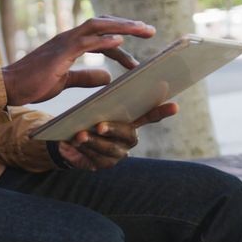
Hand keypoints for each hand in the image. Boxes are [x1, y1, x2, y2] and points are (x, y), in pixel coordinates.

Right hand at [2, 16, 154, 106]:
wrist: (10, 87)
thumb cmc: (33, 84)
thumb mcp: (65, 81)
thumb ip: (86, 77)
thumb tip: (108, 77)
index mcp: (69, 44)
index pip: (100, 36)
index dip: (120, 43)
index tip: (136, 58)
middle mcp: (68, 38)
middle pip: (103, 23)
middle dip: (127, 26)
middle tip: (150, 31)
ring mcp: (64, 42)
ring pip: (97, 26)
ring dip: (122, 27)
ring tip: (143, 30)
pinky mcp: (59, 53)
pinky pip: (85, 42)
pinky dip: (103, 40)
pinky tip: (119, 41)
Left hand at [58, 102, 178, 170]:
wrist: (68, 139)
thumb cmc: (87, 117)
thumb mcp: (94, 105)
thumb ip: (103, 95)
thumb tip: (107, 76)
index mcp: (131, 122)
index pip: (150, 115)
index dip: (162, 112)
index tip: (175, 106)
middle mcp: (127, 140)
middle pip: (127, 136)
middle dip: (113, 130)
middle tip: (99, 126)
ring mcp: (114, 155)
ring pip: (107, 151)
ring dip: (92, 143)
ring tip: (77, 136)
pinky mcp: (98, 165)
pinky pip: (90, 161)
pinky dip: (77, 154)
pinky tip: (65, 146)